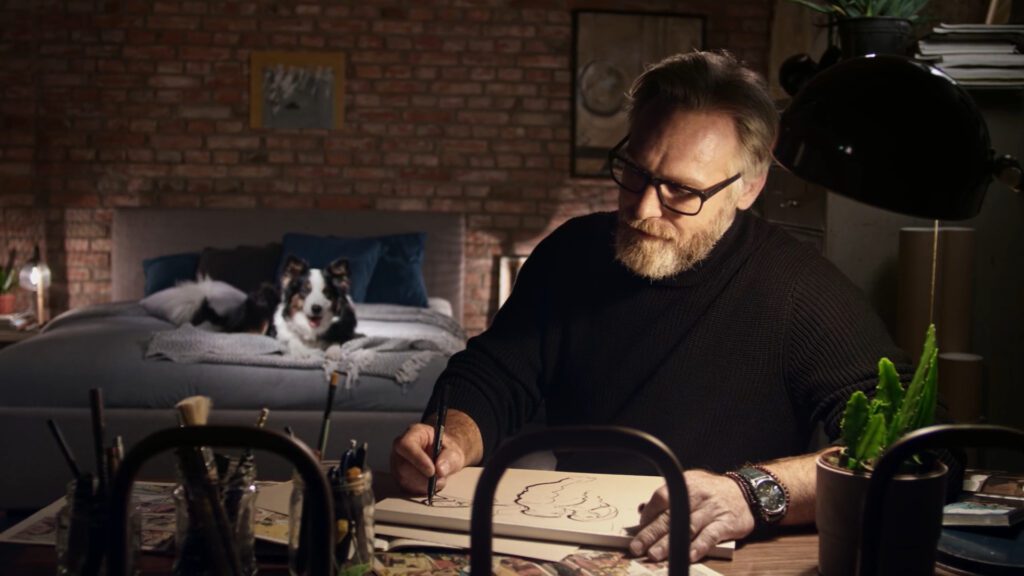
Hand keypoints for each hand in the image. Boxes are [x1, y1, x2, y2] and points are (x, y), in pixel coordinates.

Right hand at [389, 422, 468, 494]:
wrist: (444, 456)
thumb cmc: (446, 450)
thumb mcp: (454, 450)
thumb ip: (449, 458)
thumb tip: (440, 469)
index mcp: (414, 433)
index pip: (406, 445)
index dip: (417, 459)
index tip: (432, 471)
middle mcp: (401, 449)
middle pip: (402, 466)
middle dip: (422, 476)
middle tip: (439, 478)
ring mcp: (397, 464)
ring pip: (404, 479)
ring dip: (424, 484)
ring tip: (439, 479)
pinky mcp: (399, 478)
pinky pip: (407, 488)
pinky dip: (422, 489)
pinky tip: (432, 484)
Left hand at [629, 469, 754, 562]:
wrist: (745, 491)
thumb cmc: (711, 491)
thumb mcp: (690, 485)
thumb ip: (669, 498)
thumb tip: (642, 511)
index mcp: (685, 484)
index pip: (661, 498)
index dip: (648, 515)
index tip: (638, 530)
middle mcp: (697, 496)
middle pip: (670, 516)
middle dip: (651, 533)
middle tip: (637, 547)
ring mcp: (712, 510)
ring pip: (687, 528)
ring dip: (670, 543)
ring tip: (655, 555)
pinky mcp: (726, 523)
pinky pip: (710, 536)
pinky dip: (699, 546)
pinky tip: (688, 556)